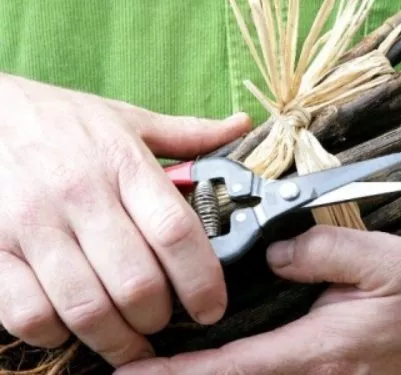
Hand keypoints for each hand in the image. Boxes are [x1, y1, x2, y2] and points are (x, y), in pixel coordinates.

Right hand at [0, 74, 250, 366]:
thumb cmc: (62, 121)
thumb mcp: (127, 119)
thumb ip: (187, 133)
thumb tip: (241, 126)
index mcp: (123, 164)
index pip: (176, 233)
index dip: (202, 281)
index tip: (211, 308)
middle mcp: (81, 195)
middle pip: (137, 283)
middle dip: (159, 318)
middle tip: (164, 320)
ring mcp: (32, 224)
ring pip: (87, 308)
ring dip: (116, 338)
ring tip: (129, 340)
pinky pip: (30, 313)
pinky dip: (58, 333)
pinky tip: (73, 324)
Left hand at [114, 226, 400, 374]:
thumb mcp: (384, 261)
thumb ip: (325, 251)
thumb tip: (277, 252)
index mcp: (317, 349)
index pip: (233, 367)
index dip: (181, 373)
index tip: (134, 372)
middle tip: (126, 368)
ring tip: (152, 364)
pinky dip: (226, 374)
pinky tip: (203, 362)